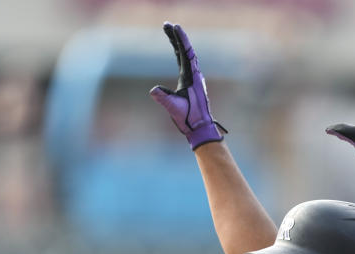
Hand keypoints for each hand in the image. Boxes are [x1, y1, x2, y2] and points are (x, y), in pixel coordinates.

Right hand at [149, 22, 226, 148]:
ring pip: (185, 56)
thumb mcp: (174, 107)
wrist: (201, 127)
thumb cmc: (189, 118)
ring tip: (169, 32)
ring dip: (177, 43)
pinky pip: (185, 63)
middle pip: (185, 51)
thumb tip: (153, 90)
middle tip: (167, 24)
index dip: (180, 39)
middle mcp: (194, 75)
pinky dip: (180, 53)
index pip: (186, 53)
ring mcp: (193, 78)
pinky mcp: (191, 83)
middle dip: (176, 37)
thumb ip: (164, 98)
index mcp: (191, 77)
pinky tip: (177, 50)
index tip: (175, 27)